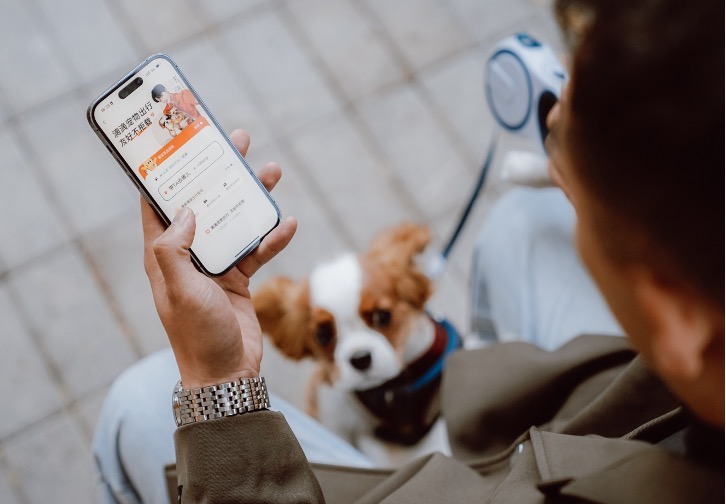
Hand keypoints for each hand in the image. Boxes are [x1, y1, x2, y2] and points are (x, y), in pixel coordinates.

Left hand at [141, 130, 296, 388]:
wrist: (227, 374)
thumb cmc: (198, 335)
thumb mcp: (179, 290)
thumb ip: (174, 250)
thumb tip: (185, 211)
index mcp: (164, 256)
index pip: (160, 205)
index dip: (169, 174)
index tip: (184, 144)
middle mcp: (188, 256)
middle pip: (204, 203)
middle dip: (220, 173)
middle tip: (239, 142)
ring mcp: (215, 266)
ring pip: (234, 221)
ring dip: (252, 198)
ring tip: (272, 172)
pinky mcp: (239, 279)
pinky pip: (257, 250)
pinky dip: (272, 237)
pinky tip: (289, 223)